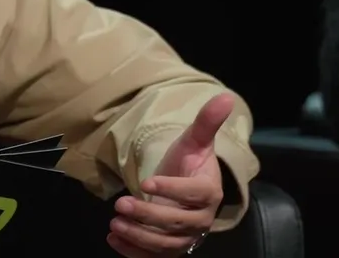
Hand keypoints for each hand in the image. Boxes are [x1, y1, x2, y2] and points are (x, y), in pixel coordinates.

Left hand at [107, 93, 232, 256]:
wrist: (184, 188)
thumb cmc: (188, 164)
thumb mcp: (194, 141)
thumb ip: (207, 122)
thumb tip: (225, 97)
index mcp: (208, 192)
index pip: (194, 194)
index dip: (172, 189)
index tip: (147, 182)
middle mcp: (201, 219)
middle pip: (178, 223)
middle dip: (149, 215)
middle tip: (121, 204)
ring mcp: (186, 237)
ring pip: (166, 244)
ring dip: (139, 237)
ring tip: (114, 224)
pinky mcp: (170, 249)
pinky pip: (155, 257)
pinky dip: (134, 252)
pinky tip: (113, 239)